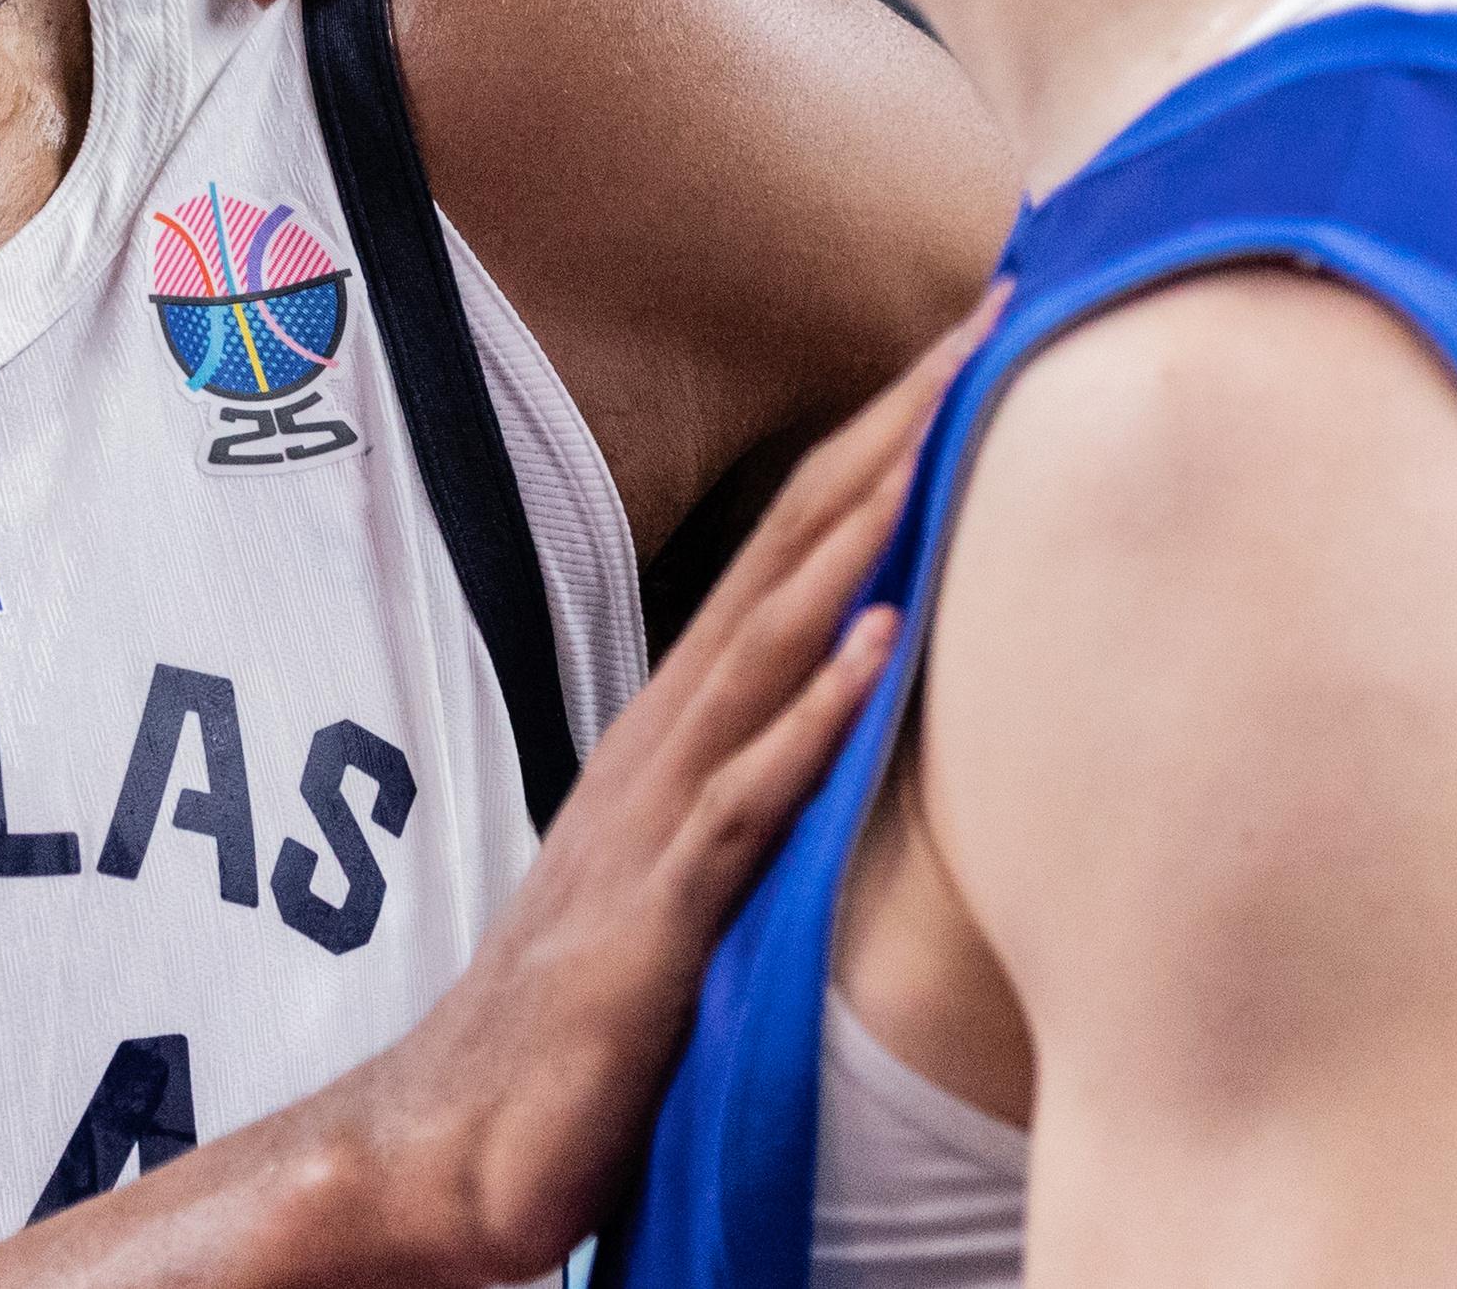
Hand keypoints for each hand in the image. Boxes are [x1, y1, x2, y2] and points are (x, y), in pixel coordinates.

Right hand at [317, 293, 972, 1283]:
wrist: (462, 1143)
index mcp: (681, 727)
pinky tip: (877, 642)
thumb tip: (867, 719)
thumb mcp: (693, 877)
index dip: (881, 441)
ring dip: (864, 527)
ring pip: (772, 640)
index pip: (792, 548)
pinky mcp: (658, 917)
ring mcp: (658, 821)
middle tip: (994, 313)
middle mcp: (667, 744)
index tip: (977, 345)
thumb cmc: (590, 1020)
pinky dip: (813, 714)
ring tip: (950, 423)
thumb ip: (766, 792)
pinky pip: (747, 797)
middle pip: (789, 549)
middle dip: (893, 428)